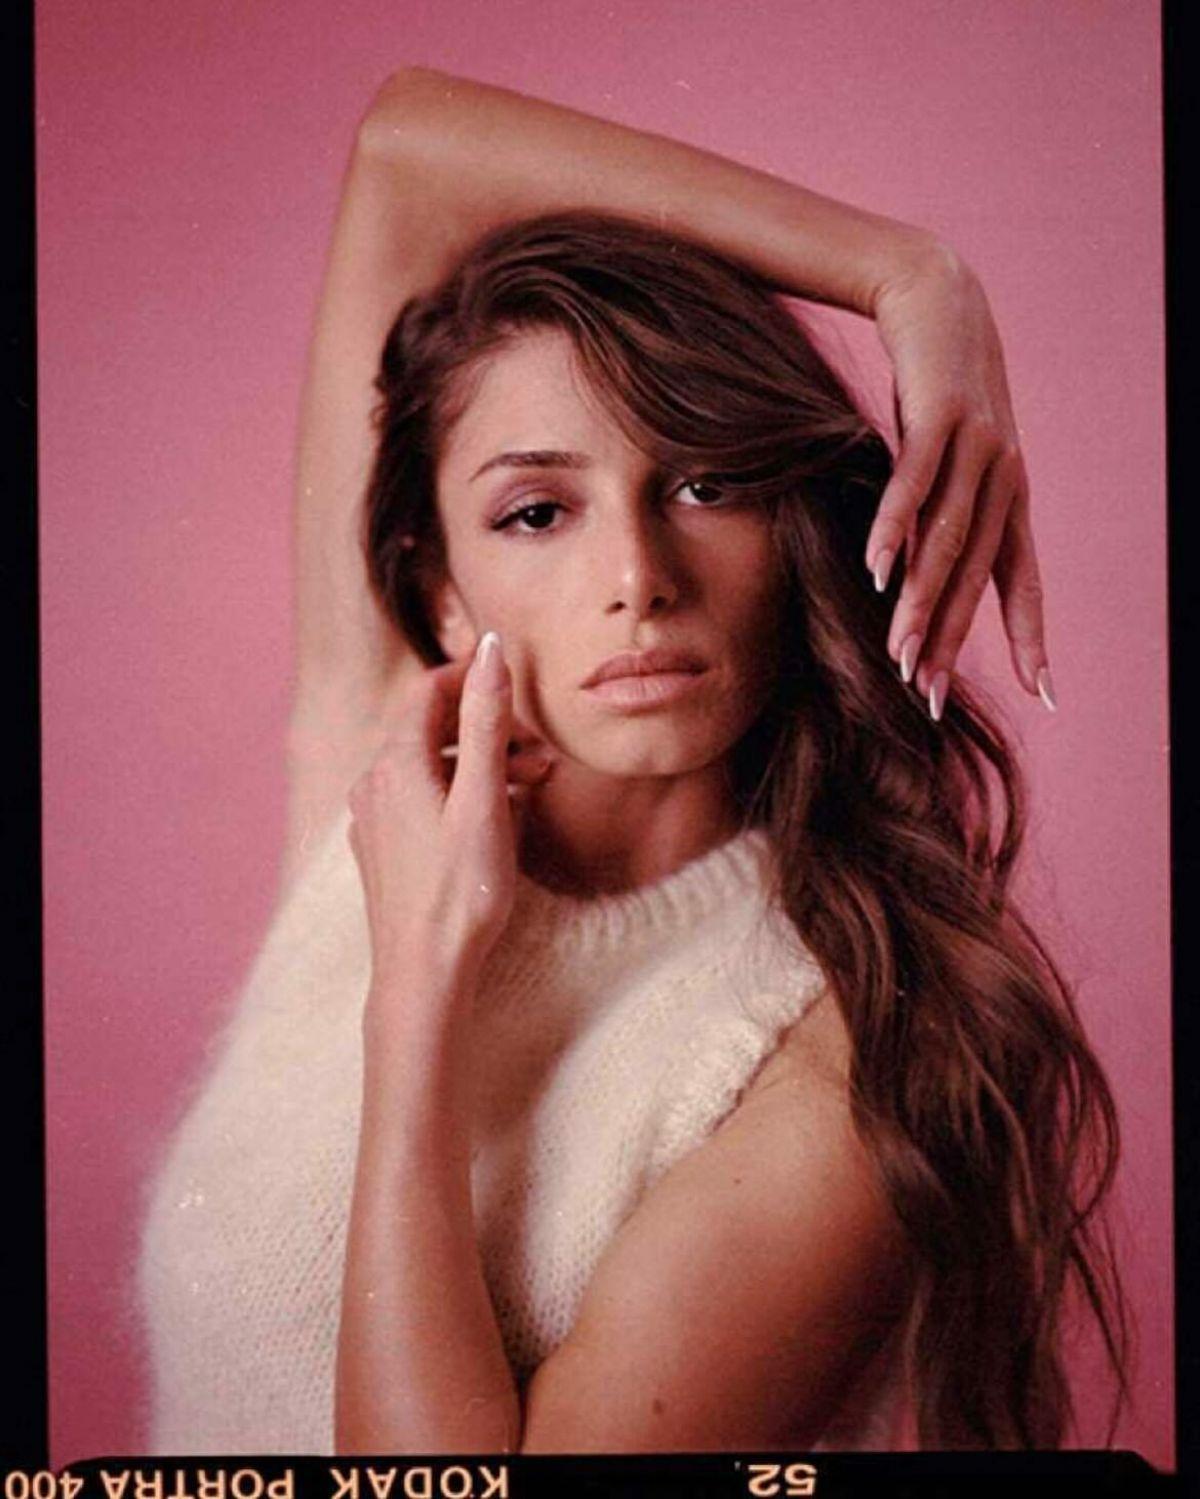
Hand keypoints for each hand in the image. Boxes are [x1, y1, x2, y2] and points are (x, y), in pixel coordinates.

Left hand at [347, 632, 548, 1005]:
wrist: (423, 974)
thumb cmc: (460, 891)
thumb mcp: (483, 798)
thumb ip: (485, 720)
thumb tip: (492, 647)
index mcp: (395, 763)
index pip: (429, 690)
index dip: (472, 678)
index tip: (516, 684)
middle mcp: (374, 783)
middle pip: (430, 729)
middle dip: (486, 728)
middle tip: (540, 751)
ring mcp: (373, 818)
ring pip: (428, 767)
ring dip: (478, 764)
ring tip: (532, 785)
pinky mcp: (382, 850)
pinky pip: (420, 799)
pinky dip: (459, 793)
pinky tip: (495, 818)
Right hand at [865, 244, 1051, 719]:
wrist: (937, 294)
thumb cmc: (936, 387)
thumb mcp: (944, 462)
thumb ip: (934, 518)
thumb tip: (905, 580)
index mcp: (1009, 496)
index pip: (1022, 580)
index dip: (1032, 637)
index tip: (1042, 693)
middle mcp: (1003, 477)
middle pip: (976, 575)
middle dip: (951, 640)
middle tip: (927, 698)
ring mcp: (977, 445)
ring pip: (947, 539)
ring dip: (919, 601)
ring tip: (897, 655)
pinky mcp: (940, 414)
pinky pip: (914, 482)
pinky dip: (893, 528)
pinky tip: (875, 570)